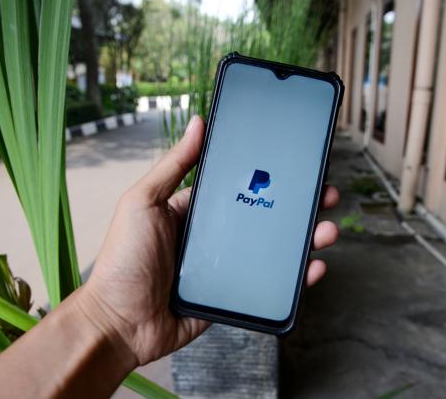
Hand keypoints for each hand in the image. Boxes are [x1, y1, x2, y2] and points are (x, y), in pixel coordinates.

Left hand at [80, 115, 339, 366]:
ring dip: (306, 239)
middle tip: (324, 195)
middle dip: (298, 205)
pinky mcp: (234, 295)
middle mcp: (216, 236)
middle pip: (267, 216)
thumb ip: (173, 165)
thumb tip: (198, 123)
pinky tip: (314, 267)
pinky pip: (271, 284)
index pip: (242, 187)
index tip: (296, 164)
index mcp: (197, 210)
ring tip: (327, 230)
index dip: (270, 175)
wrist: (118, 323)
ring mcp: (227, 267)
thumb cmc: (123, 260)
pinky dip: (296, 278)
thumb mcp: (143, 202)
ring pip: (276, 250)